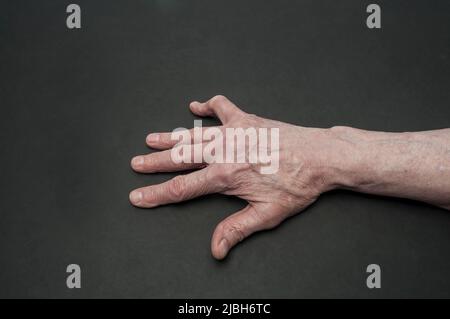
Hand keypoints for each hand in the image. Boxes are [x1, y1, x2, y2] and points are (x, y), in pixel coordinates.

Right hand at [129, 95, 341, 258]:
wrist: (321, 156)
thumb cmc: (298, 184)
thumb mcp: (268, 214)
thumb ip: (237, 228)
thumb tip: (216, 248)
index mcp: (226, 176)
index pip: (183, 188)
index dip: (157, 194)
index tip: (138, 196)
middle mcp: (225, 151)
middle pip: (181, 158)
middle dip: (155, 163)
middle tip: (135, 164)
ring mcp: (234, 132)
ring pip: (194, 135)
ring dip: (170, 137)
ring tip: (150, 139)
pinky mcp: (247, 119)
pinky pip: (222, 108)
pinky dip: (207, 106)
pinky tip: (195, 106)